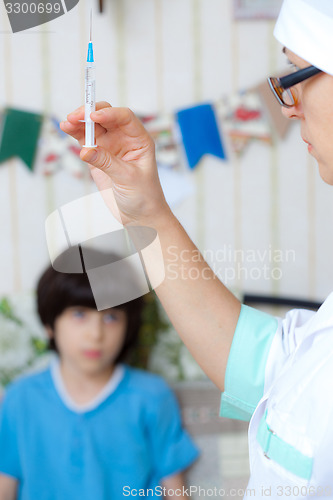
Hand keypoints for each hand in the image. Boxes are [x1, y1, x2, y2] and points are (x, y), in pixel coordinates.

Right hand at [60, 102, 169, 225]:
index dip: (109, 114)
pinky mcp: (98, 157)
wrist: (140, 216)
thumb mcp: (128, 178)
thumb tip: (86, 151)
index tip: (94, 117)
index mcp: (139, 140)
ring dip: (80, 122)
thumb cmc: (144, 196)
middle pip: (106, 117)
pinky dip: (75, 133)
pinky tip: (66, 128)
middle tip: (76, 116)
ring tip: (67, 122)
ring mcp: (110, 147)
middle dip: (90, 113)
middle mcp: (125, 139)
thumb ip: (107, 162)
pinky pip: (85, 141)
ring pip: (93, 127)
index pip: (125, 118)